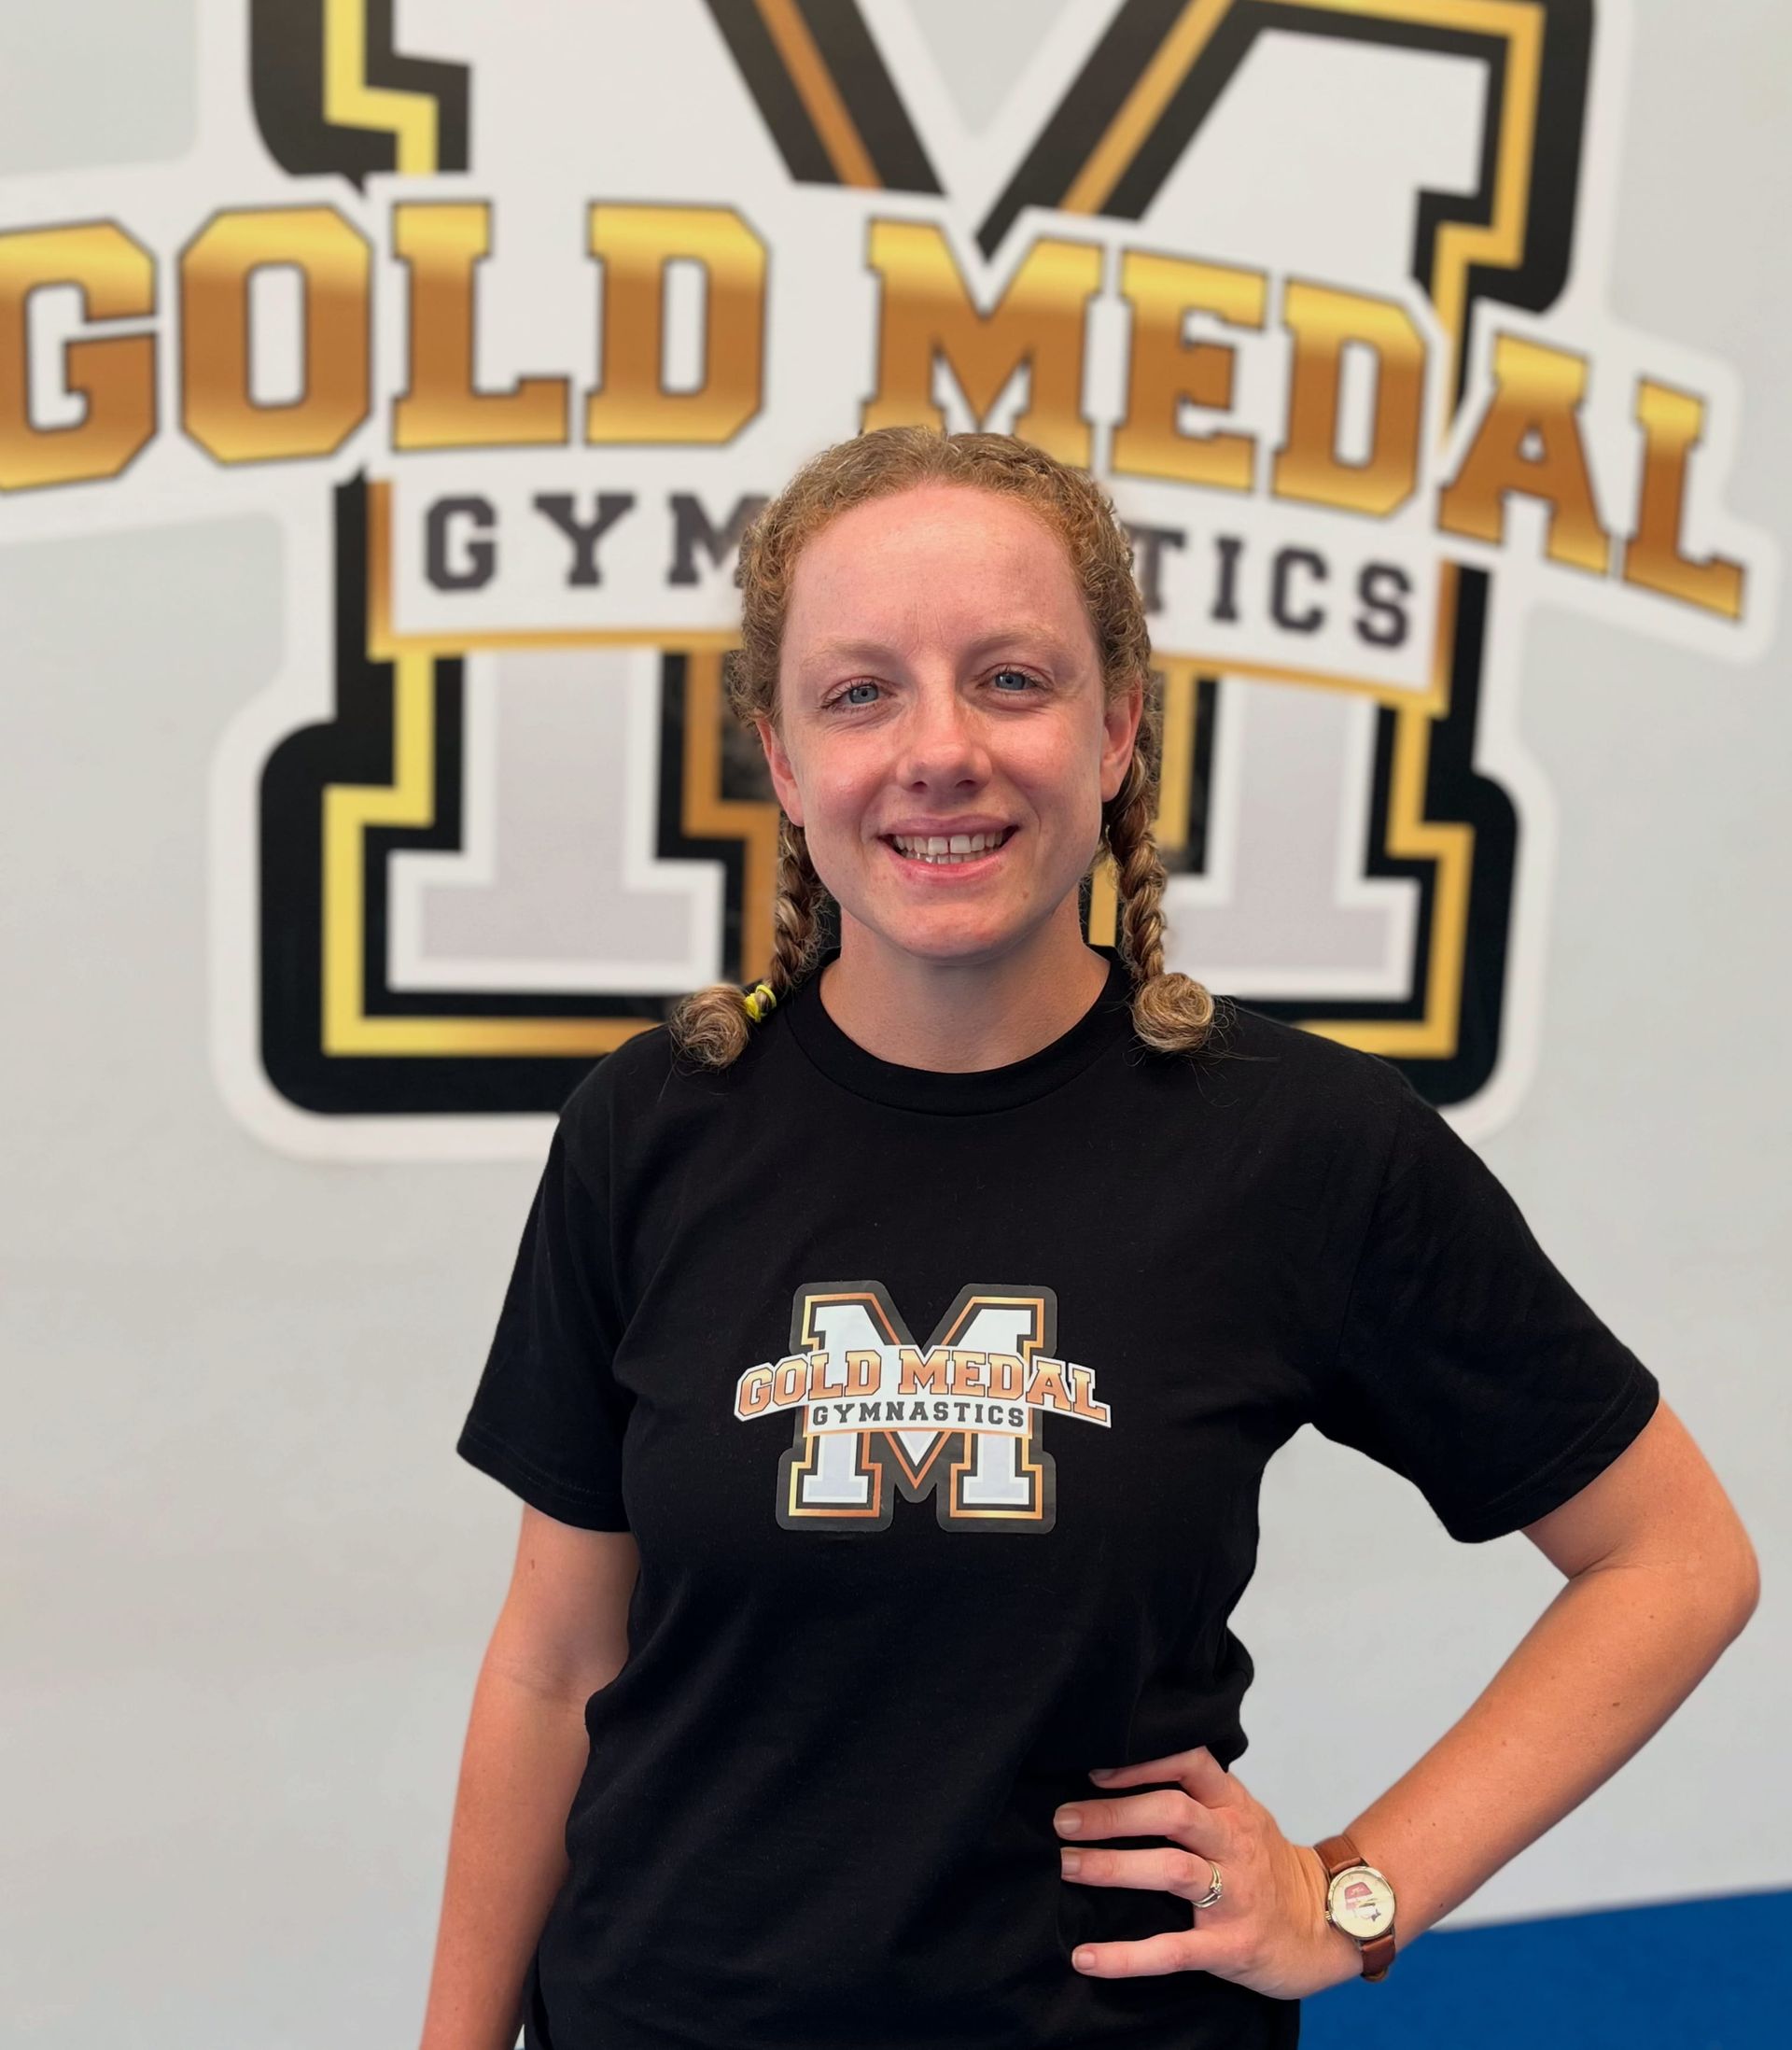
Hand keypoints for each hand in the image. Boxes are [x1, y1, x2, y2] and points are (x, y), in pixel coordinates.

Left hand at [1052, 1744, 1363, 1998]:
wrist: (1328, 1926)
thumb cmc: (1267, 1864)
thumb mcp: (1241, 1816)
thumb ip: (1197, 1797)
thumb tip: (1115, 1776)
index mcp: (1233, 1805)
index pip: (1189, 1763)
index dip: (1141, 1763)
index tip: (1093, 1771)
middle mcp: (1235, 1842)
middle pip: (1173, 1813)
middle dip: (1113, 1814)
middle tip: (1063, 1820)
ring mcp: (1236, 1894)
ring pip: (1172, 1871)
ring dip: (1114, 1867)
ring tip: (1067, 1866)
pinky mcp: (1232, 1946)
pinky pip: (1173, 1950)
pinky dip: (1126, 1956)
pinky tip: (1087, 1958)